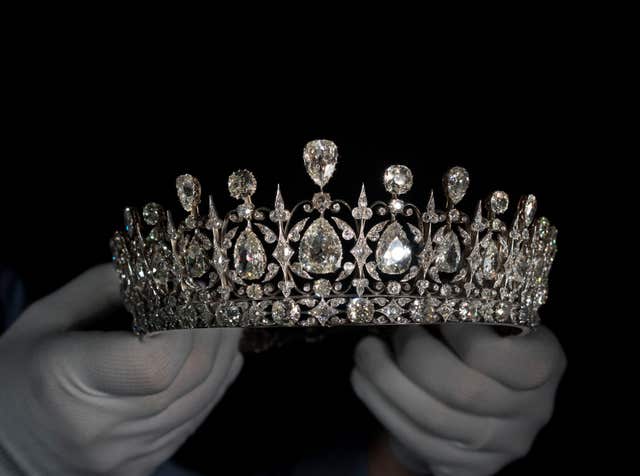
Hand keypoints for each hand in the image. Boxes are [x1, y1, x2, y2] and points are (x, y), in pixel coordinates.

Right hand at [0, 264, 242, 475]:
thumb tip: (162, 270)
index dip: (190, 325)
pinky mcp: (139, 465)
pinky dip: (215, 384)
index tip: (196, 293)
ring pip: (201, 400)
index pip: (157, 359)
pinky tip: (219, 356)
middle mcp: (99, 427)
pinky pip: (194, 420)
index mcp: (65, 381)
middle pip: (189, 377)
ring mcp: (123, 455)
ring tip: (228, 322)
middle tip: (225, 300)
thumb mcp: (44, 318)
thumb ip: (103, 287)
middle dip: (217, 332)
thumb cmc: (17, 374)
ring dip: (223, 356)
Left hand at [352, 324, 565, 475]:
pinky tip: (364, 378)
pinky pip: (416, 441)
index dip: (457, 333)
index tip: (431, 309)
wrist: (481, 403)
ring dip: (386, 380)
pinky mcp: (468, 469)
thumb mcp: (490, 321)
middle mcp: (533, 411)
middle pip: (462, 391)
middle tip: (391, 330)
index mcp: (545, 363)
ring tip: (365, 351)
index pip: (500, 355)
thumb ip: (466, 308)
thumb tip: (413, 288)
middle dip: (413, 355)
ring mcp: (501, 447)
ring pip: (432, 419)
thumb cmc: (482, 344)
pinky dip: (381, 405)